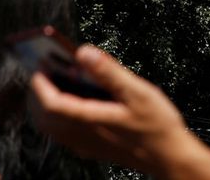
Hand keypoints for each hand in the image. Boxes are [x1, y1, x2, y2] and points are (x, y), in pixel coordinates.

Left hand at [27, 45, 205, 177]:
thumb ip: (109, 71)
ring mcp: (86, 144)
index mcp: (90, 121)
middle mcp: (83, 135)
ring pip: (53, 127)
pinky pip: (65, 133)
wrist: (171, 158)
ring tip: (55, 83)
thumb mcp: (137, 92)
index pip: (51, 104)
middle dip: (39, 94)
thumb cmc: (157, 128)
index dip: (41, 84)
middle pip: (45, 117)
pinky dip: (60, 116)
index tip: (38, 67)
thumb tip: (84, 52)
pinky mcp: (93, 148)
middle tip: (43, 71)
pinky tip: (74, 103)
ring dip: (47, 106)